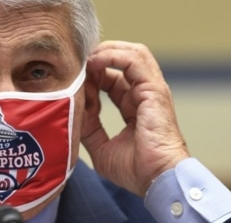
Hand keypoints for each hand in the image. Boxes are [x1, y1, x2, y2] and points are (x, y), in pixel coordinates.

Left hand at [81, 41, 189, 195]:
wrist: (156, 180)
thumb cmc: (136, 170)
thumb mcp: (101, 147)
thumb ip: (88, 126)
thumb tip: (75, 108)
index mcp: (135, 106)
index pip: (112, 78)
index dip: (91, 75)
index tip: (73, 80)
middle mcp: (145, 94)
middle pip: (122, 60)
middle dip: (98, 57)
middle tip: (77, 62)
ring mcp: (151, 89)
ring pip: (131, 53)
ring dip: (106, 51)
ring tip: (86, 58)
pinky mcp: (154, 89)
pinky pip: (134, 60)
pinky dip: (112, 56)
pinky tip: (95, 63)